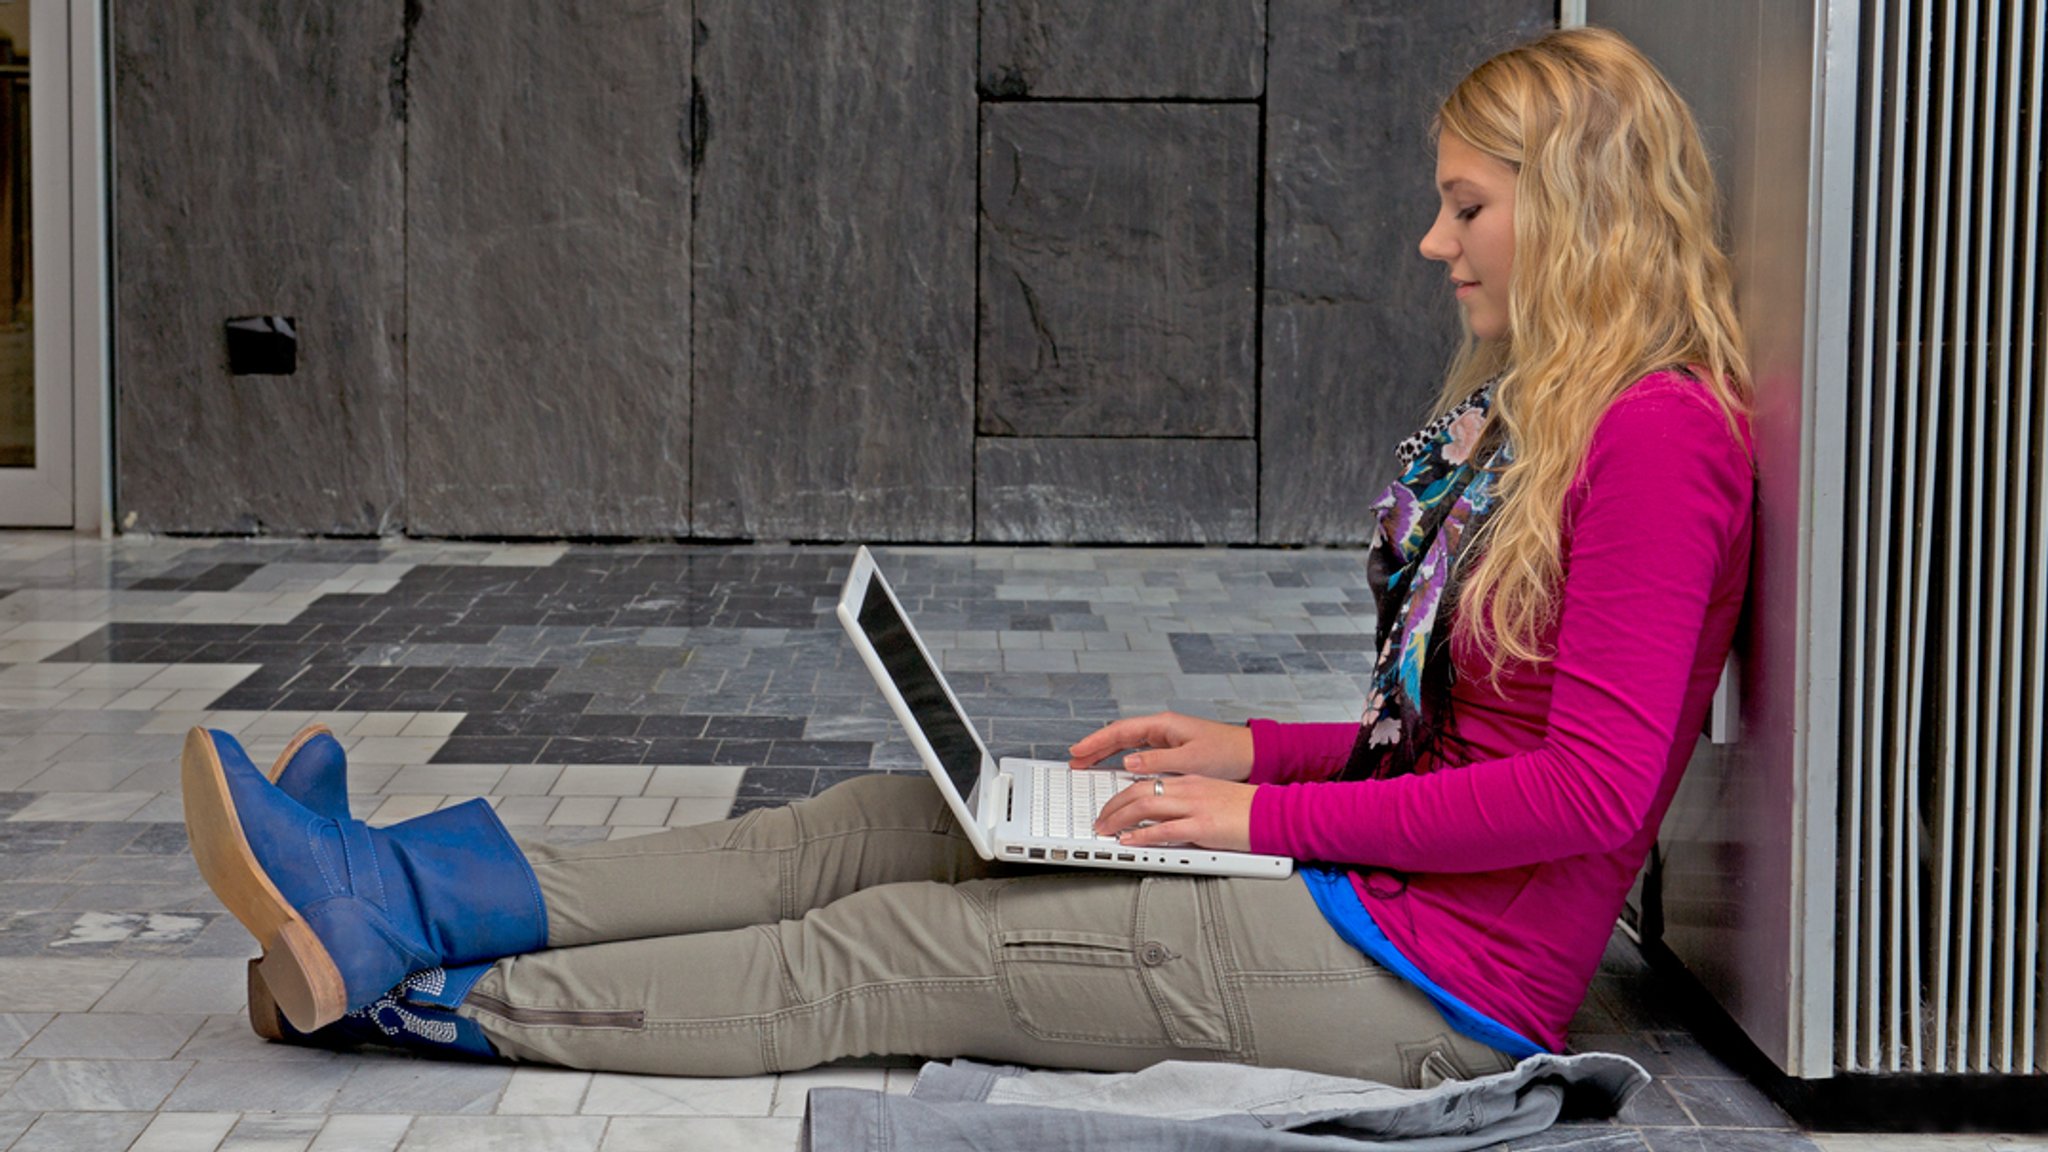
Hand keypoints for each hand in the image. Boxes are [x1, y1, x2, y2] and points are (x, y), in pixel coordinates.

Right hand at [1066, 712, 1254, 781]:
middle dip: (1095, 746)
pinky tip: (1115, 767)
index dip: (1097, 741)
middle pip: (1120, 735)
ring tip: (1087, 764)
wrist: (1252, 756)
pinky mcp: (1173, 751)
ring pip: (1128, 744)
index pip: (1121, 730)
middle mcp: (1163, 729)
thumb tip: (1128, 761)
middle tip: (1075, 760)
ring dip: (1106, 753)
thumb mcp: (1191, 759)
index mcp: (1164, 725)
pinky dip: (1123, 759)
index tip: (1078, 751)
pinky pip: (1140, 752)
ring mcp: (1167, 739)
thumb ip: (1158, 761)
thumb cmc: (1227, 754)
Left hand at [1092, 773, 1255, 852]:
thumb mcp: (1213, 798)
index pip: (1147, 782)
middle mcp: (1188, 790)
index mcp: (1190, 782)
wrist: (1275, 813)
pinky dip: (1142, 836)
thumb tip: (1167, 818)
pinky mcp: (1202, 826)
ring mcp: (1194, 807)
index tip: (1111, 806)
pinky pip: (1164, 830)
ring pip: (1145, 806)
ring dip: (1119, 819)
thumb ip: (1189, 804)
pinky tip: (1130, 841)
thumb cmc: (1248, 810)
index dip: (1123, 795)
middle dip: (1113, 806)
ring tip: (1106, 830)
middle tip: (1101, 820)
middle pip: (1138, 791)